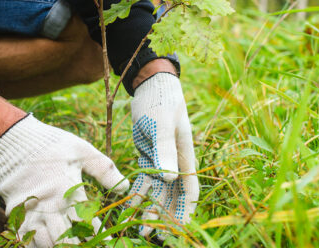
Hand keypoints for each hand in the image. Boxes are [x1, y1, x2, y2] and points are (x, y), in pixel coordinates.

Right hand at [0, 114, 128, 247]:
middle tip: (90, 245)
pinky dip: (38, 244)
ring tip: (71, 244)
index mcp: (67, 190)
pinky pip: (26, 238)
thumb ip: (104, 169)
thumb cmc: (52, 144)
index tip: (109, 244)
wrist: (14, 139)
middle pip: (66, 240)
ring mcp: (30, 211)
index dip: (100, 237)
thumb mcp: (81, 150)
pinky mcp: (15, 213)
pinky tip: (49, 242)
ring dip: (59, 245)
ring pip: (46, 243)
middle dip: (79, 246)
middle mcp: (48, 205)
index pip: (87, 223)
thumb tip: (125, 187)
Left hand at [128, 73, 198, 237]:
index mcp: (184, 155)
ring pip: (158, 191)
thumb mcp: (162, 124)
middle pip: (173, 196)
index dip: (186, 210)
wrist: (150, 85)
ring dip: (150, 209)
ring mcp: (161, 159)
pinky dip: (138, 194)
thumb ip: (166, 149)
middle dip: (165, 217)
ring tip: (139, 227)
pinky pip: (144, 181)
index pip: (189, 189)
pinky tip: (129, 207)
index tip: (179, 230)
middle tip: (153, 235)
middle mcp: (175, 161)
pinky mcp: (148, 156)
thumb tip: (169, 178)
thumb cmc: (160, 101)